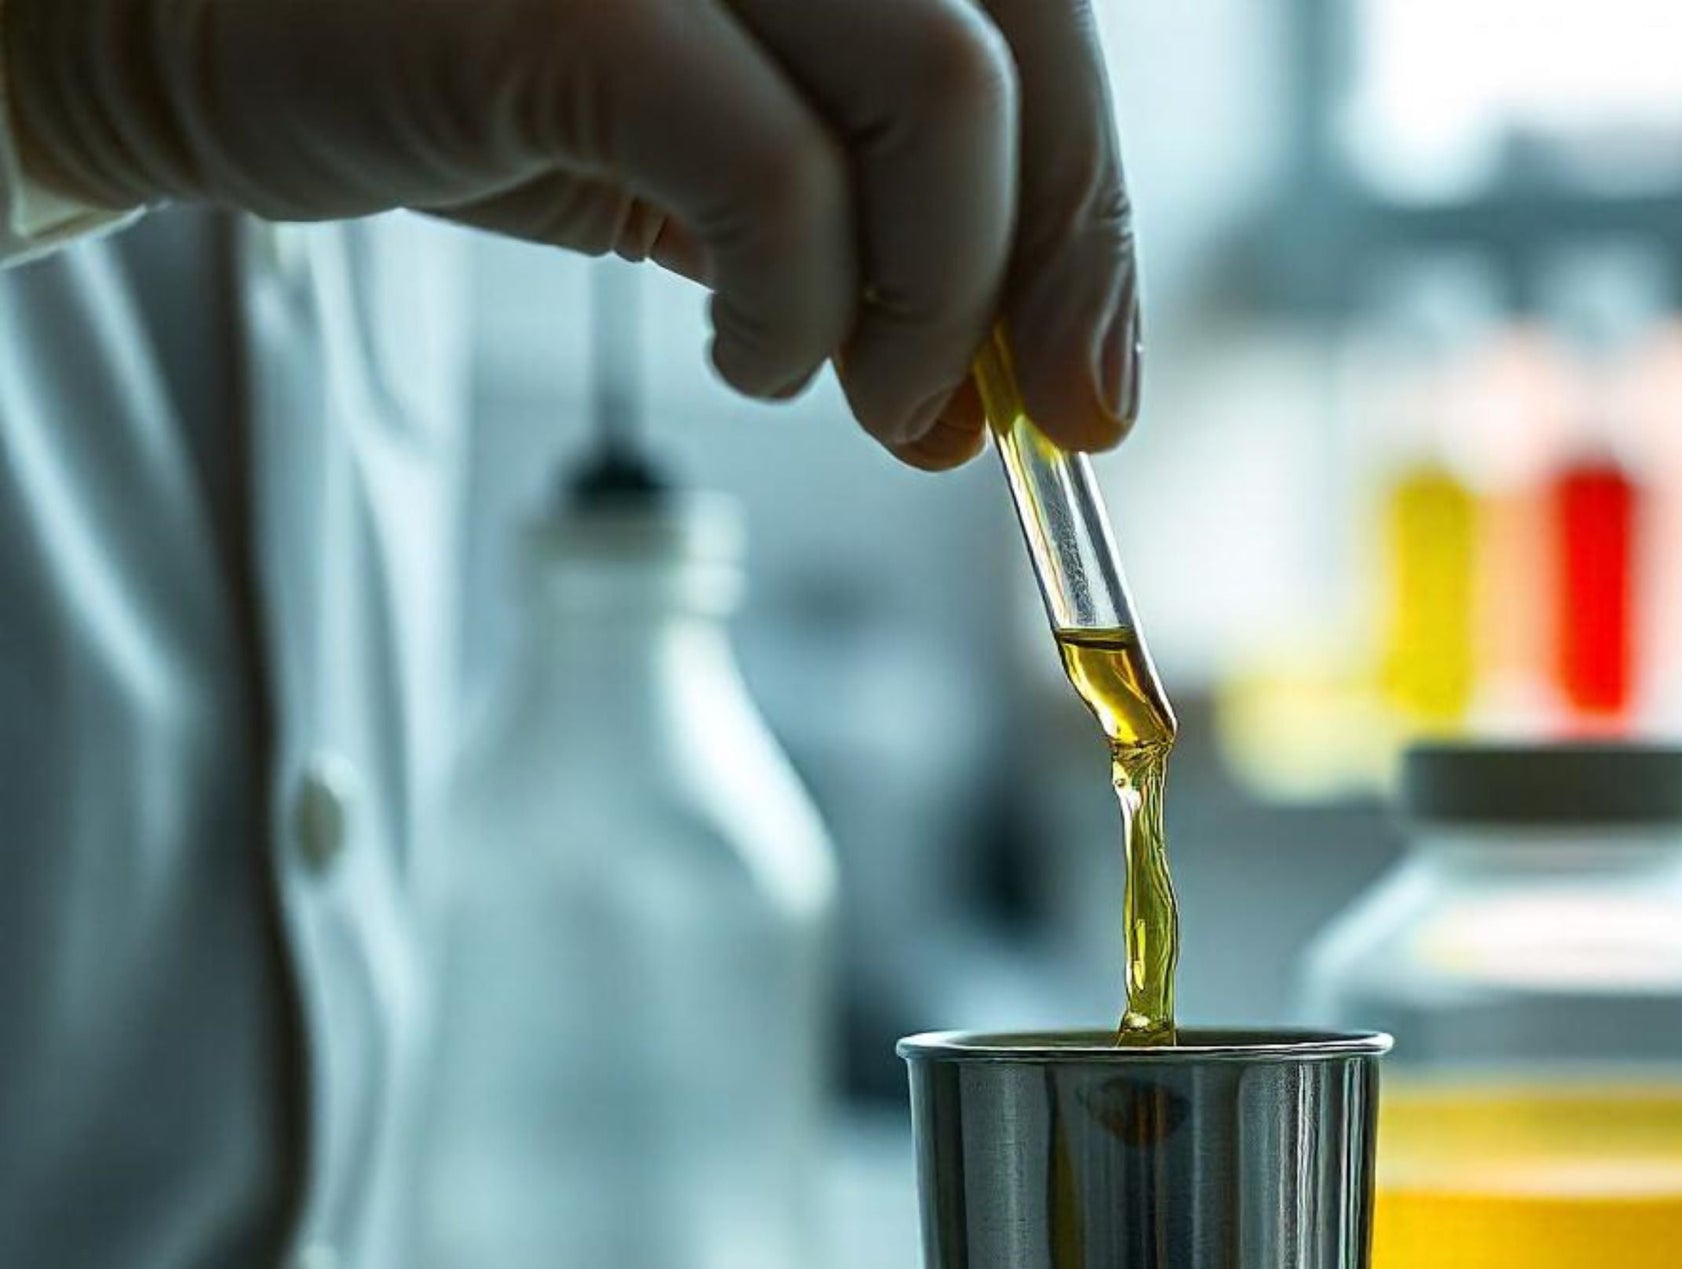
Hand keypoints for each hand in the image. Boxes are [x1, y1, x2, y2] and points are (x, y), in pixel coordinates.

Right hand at [2, 0, 1138, 467]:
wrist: (196, 27)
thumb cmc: (463, 72)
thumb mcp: (702, 152)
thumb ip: (851, 233)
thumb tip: (974, 399)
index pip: (1038, 20)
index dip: (1090, 209)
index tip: (1090, 382)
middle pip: (1022, 40)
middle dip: (1053, 261)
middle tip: (1020, 422)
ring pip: (940, 90)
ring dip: (932, 302)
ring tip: (861, 395)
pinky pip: (774, 171)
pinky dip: (798, 307)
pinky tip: (750, 358)